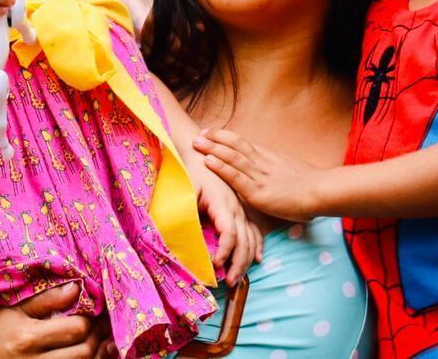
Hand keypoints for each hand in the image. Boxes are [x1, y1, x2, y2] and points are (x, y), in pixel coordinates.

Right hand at [0, 283, 115, 357]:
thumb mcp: (11, 311)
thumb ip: (45, 300)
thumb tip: (77, 287)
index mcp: (28, 338)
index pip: (76, 329)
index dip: (90, 319)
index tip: (92, 312)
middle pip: (83, 352)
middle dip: (97, 337)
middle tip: (101, 326)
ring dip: (96, 355)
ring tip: (100, 341)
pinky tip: (91, 356)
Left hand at [188, 161, 262, 285]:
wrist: (199, 154)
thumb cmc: (189, 173)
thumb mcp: (184, 192)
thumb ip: (184, 214)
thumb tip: (181, 239)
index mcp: (223, 203)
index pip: (230, 233)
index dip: (224, 252)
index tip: (215, 266)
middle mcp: (236, 208)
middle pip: (244, 240)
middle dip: (239, 263)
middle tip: (230, 283)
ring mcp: (241, 208)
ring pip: (251, 238)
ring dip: (246, 259)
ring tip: (238, 278)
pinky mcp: (241, 209)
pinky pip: (254, 230)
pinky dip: (256, 246)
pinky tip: (256, 259)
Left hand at [193, 129, 327, 222]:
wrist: (322, 191)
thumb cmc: (313, 187)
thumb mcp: (293, 173)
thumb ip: (279, 173)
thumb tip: (275, 177)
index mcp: (270, 158)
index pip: (244, 143)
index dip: (227, 137)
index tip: (213, 132)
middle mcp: (263, 163)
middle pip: (235, 145)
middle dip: (215, 138)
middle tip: (199, 132)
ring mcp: (259, 177)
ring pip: (232, 157)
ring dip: (212, 148)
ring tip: (197, 142)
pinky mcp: (258, 192)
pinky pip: (236, 177)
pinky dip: (221, 168)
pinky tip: (208, 161)